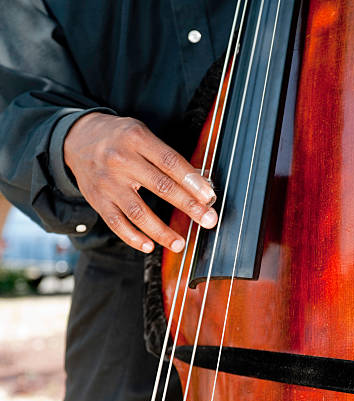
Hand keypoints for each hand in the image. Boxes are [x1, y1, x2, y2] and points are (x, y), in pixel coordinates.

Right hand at [64, 112, 217, 252]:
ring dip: (161, 231)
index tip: (209, 196)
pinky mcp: (97, 200)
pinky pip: (117, 223)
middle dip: (188, 206)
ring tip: (179, 244)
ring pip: (138, 212)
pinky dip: (133, 238)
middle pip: (160, 187)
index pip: (170, 162)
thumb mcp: (141, 134)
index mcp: (136, 139)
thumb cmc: (118, 138)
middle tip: (208, 220)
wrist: (75, 139)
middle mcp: (121, 160)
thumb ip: (165, 156)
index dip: (192, 181)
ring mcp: (108, 183)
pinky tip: (149, 246)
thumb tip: (198, 182)